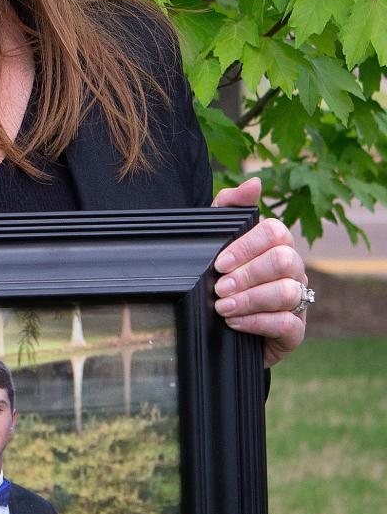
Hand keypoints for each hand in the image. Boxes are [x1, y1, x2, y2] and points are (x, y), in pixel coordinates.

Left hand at [212, 177, 308, 367]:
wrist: (217, 328)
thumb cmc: (221, 278)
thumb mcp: (215, 241)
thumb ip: (229, 208)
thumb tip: (255, 183)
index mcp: (277, 245)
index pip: (275, 232)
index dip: (246, 247)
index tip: (219, 263)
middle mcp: (293, 269)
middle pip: (284, 260)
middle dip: (248, 274)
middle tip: (219, 287)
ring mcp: (298, 300)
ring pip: (287, 292)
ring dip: (250, 299)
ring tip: (223, 307)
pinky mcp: (295, 331)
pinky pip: (287, 324)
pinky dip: (257, 322)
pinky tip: (234, 323)